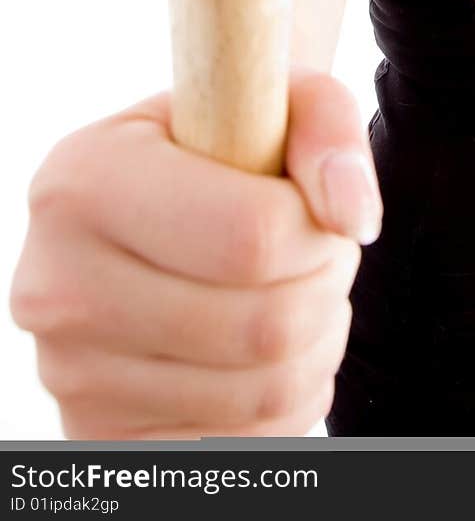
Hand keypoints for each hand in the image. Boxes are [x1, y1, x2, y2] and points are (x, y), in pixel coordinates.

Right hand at [8, 68, 381, 438]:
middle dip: (323, 286)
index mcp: (85, 180)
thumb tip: (353, 215)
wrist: (159, 205)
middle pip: (263, 325)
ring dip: (314, 342)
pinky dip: (285, 398)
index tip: (314, 208)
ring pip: (262, 390)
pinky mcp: (101, 435)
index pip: (250, 235)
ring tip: (292, 291)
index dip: (316, 229)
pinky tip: (265, 348)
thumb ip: (326, 124)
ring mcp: (72, 373)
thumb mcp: (271, 96)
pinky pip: (241, 441)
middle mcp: (57, 283)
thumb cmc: (224, 141)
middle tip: (315, 253)